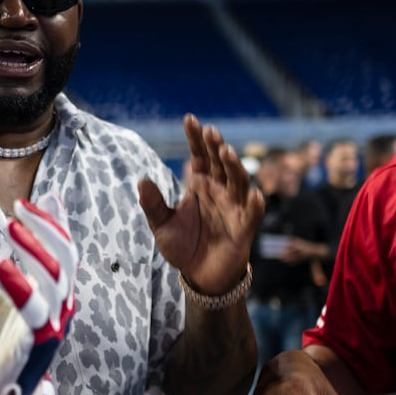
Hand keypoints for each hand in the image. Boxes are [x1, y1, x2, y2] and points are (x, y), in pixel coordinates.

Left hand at [0, 193, 76, 394]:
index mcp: (48, 295)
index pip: (60, 253)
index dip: (53, 225)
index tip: (37, 198)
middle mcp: (56, 309)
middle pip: (66, 262)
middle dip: (47, 230)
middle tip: (19, 208)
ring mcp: (49, 329)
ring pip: (58, 283)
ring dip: (36, 250)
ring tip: (9, 225)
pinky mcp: (34, 348)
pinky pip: (37, 314)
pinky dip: (23, 287)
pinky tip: (2, 264)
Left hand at [138, 114, 263, 294]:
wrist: (199, 275)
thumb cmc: (182, 246)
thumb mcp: (161, 225)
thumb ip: (153, 204)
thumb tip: (141, 180)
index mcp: (200, 186)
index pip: (199, 156)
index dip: (196, 139)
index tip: (190, 119)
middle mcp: (219, 192)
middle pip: (220, 164)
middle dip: (216, 148)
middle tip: (210, 131)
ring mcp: (233, 208)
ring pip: (238, 182)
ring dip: (234, 167)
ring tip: (226, 152)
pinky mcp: (244, 229)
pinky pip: (252, 214)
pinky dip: (254, 204)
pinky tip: (253, 194)